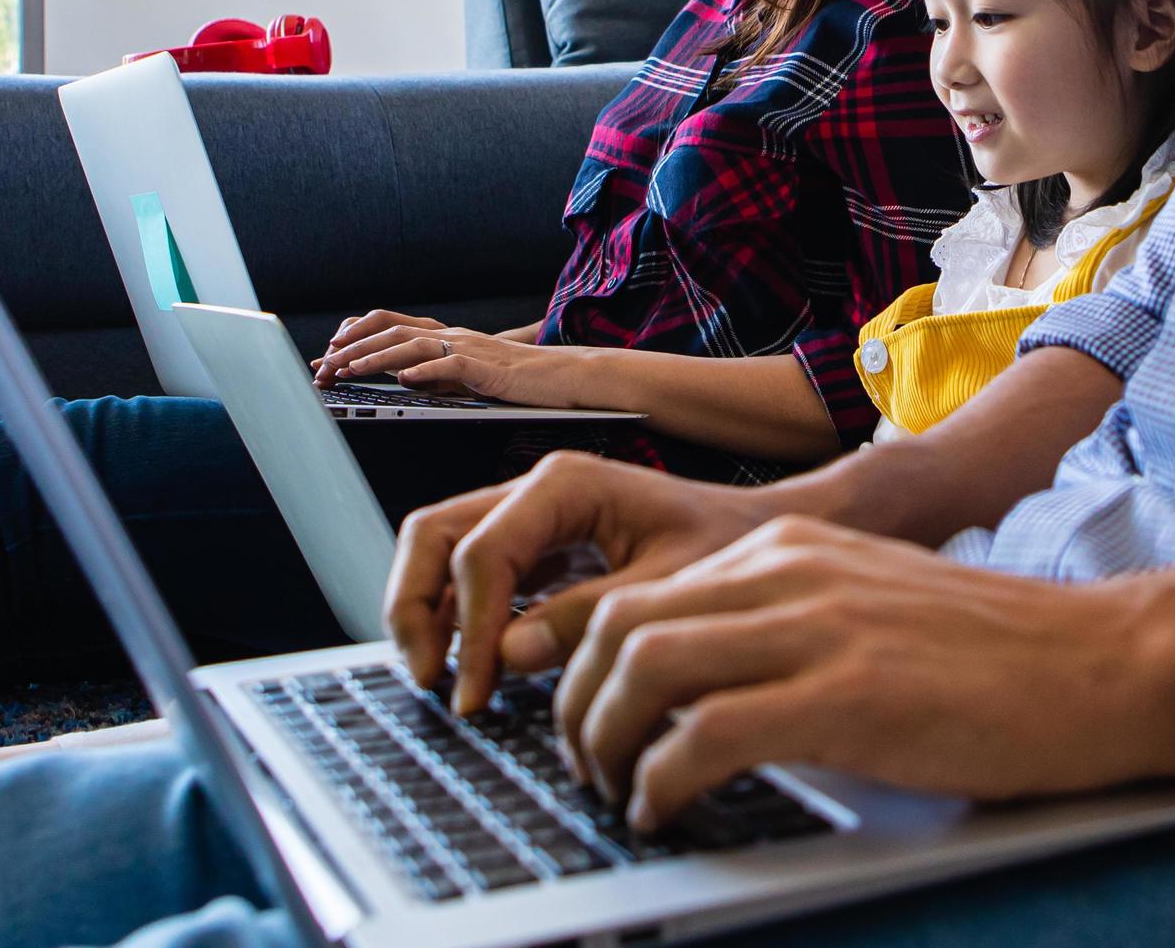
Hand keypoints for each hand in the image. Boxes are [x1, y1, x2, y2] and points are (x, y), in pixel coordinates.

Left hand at [322, 322, 573, 405]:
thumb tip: (402, 378)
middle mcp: (452, 335)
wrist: (561, 376)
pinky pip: (452, 365)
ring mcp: (469, 348)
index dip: (357, 335)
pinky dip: (425, 370)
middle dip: (353, 347)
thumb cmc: (515, 379)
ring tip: (348, 370)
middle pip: (392, 331)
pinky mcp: (487, 368)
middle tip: (325, 365)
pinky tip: (404, 378)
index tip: (329, 352)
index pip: (391, 325)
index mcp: (445, 336)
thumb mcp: (466, 375)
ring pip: (413, 344)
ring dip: (376, 357)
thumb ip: (436, 373)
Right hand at [385, 450, 771, 714]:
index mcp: (566, 484)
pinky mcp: (536, 545)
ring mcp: (531, 515)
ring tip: (440, 679)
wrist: (758, 535)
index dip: (468, 626)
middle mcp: (536, 489)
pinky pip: (471, 572)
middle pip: (434, 534)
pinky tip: (474, 667)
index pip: (482, 552)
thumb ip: (587, 617)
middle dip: (415, 606)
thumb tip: (509, 652)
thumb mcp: (668, 589)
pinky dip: (455, 615)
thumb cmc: (726, 549)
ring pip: (440, 549)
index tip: (475, 691)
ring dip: (426, 612)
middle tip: (429, 679)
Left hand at [554, 517, 1167, 829]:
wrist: (1104, 662)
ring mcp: (821, 627)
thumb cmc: (999, 658)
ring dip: (606, 743)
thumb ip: (788, 627)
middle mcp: (793, 571)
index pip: (641, 595)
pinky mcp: (850, 694)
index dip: (588, 669)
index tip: (588, 726)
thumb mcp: (870, 611)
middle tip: (585, 769)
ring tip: (615, 795)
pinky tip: (665, 813)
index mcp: (792, 550)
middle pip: (622, 625)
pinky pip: (706, 732)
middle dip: (577, 707)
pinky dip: (662, 781)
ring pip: (646, 667)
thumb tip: (700, 696)